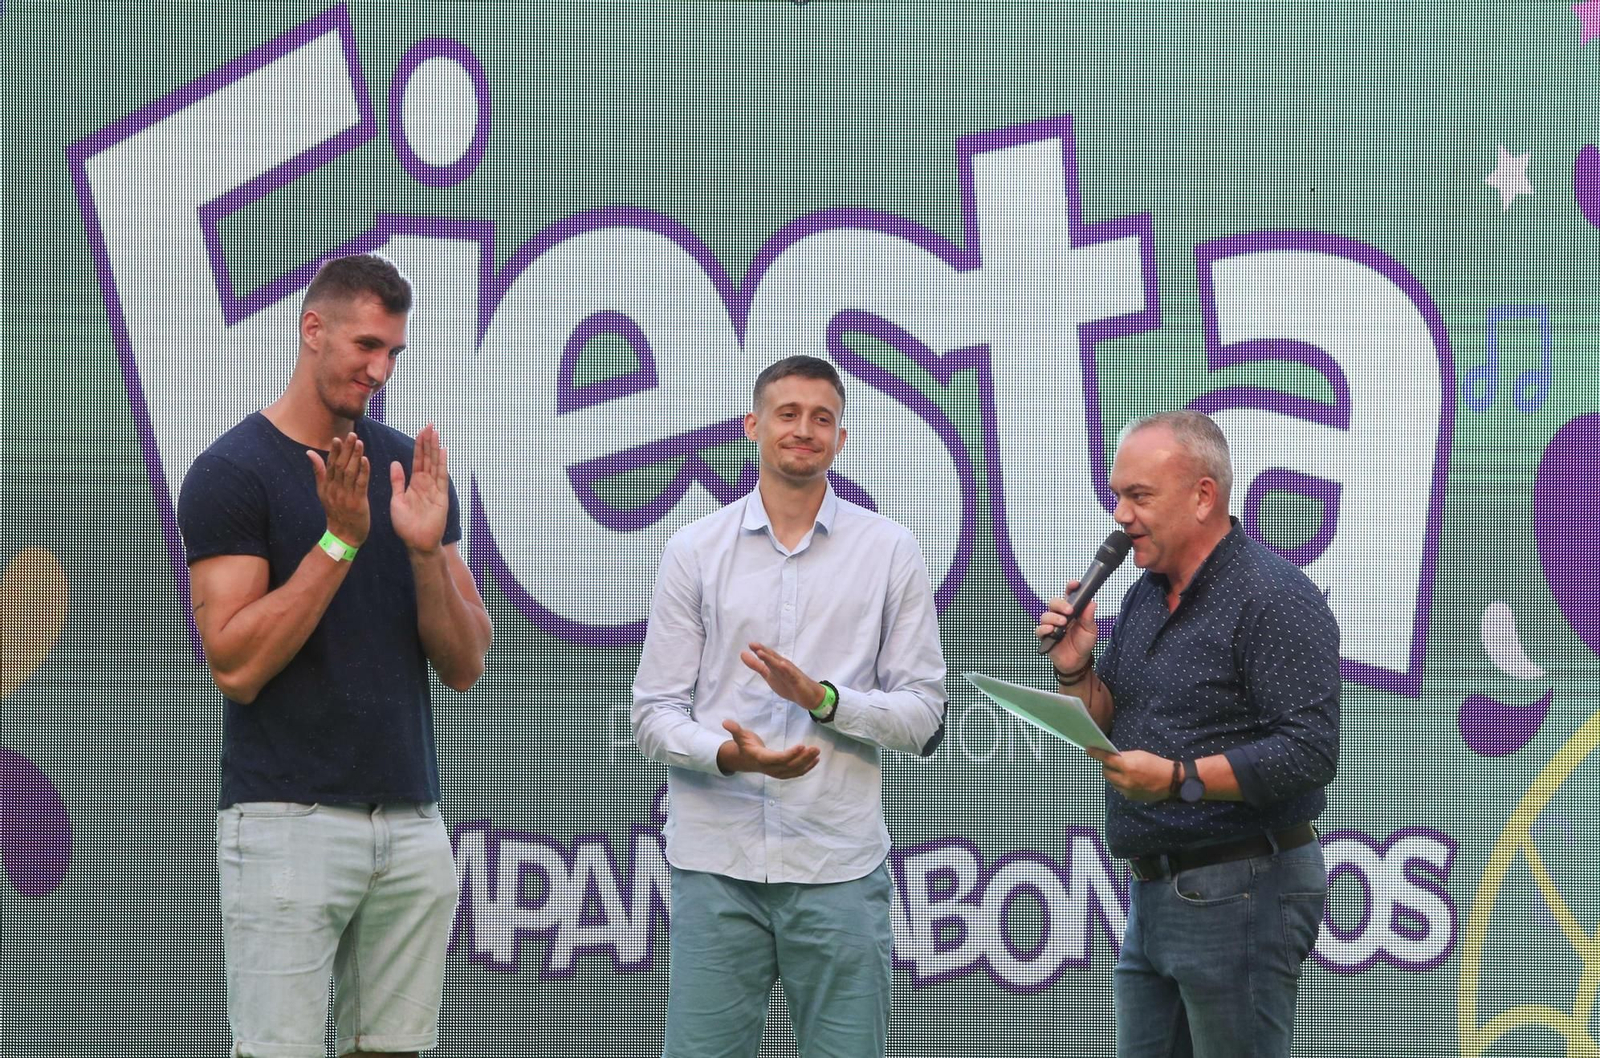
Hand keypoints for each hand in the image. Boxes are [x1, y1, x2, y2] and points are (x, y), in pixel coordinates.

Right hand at [307, 433, 369, 546]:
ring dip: (355, 457)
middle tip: (352, 434)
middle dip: (346, 449)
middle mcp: (335, 489)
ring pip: (350, 473)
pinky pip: (360, 485)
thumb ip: (319, 471)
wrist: (343, 536)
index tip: (338, 438)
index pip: (331, 465)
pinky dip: (363, 472)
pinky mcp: (357, 503)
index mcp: (327, 486)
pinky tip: (366, 460)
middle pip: (341, 466)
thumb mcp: (323, 492)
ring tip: (359, 443)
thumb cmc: (336, 512)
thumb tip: (310, 452)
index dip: (335, 451)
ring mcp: (346, 496)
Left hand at [391, 423, 450, 554]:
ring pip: (435, 464)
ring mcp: (435, 489)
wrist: (416, 542)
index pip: (417, 459)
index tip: (421, 430)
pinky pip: (441, 477)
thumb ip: (397, 482)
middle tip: (430, 424)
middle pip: (427, 458)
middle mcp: (426, 483)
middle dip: (428, 441)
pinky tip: (443, 452)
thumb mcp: (396, 500)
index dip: (419, 445)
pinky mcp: (441, 496)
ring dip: (435, 448)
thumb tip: (395, 463)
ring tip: (435, 432)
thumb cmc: (405, 525)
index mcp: (414, 483)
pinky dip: (442, 464)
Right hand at [717, 720, 820, 778]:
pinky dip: (806, 768)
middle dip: (803, 758)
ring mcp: (776, 772)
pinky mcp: (781, 773)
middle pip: (789, 766)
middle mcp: (770, 768)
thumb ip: (734, 729)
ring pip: (794, 770)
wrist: (744, 760)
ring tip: (817, 752)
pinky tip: (816, 760)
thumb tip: (725, 722)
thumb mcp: (739, 736)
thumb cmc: (744, 746)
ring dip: (807, 762)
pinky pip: (795, 773)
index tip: (802, 746)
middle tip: (815, 748)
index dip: (790, 754)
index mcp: (761, 758)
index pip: (778, 758)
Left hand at [740, 642, 825, 711]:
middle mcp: (784, 666)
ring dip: (771, 659)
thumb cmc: (788, 683)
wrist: (808, 695)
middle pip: (773, 658)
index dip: (759, 649)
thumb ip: (757, 665)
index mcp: (776, 665)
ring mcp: (791, 673)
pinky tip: (782, 665)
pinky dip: (787, 670)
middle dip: (763, 652)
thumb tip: (743, 654)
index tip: (750, 644)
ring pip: (780, 665)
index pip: (768, 656)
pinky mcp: (797, 681)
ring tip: (761, 653)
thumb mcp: (769, 675)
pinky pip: (792, 675)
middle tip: (753, 645)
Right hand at [1037, 583, 1098, 673]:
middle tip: (1069, 610)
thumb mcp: (1090, 630)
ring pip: (1045, 615)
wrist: (1077, 662)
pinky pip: (1039, 629)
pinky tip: (1051, 630)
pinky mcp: (1045, 636)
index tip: (1075, 584)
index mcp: (1072, 611)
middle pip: (1054, 602)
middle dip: (1060, 604)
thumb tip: (1092, 602)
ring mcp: (1051, 625)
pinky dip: (1044, 628)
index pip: (1069, 595)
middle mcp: (1060, 615)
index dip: (1070, 587)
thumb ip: (1089, 617)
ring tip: (1063, 623)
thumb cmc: (1083, 644)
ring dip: (1053, 617)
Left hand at [1085, 748, 1172, 801]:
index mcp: (1127, 766)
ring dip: (1114, 776)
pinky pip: (1119, 788)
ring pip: (1111, 782)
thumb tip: (1110, 758)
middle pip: (1105, 772)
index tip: (1087, 750)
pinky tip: (1130, 780)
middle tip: (1112, 763)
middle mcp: (1125, 779)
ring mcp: (1127, 790)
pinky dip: (1121, 783)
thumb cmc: (1154, 763)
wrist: (1170, 780)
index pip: (1106, 759)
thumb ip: (1123, 757)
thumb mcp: (1138, 754)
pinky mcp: (1130, 797)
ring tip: (1124, 772)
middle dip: (1107, 767)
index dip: (1096, 754)